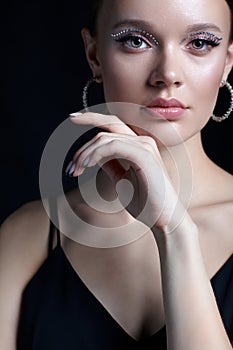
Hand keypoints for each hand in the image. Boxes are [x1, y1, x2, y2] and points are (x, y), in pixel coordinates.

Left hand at [69, 112, 181, 229]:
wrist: (164, 219)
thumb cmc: (146, 203)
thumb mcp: (122, 180)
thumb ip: (111, 165)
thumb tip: (95, 156)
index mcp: (139, 146)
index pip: (113, 125)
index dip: (92, 118)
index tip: (73, 119)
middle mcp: (143, 142)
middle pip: (108, 124)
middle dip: (86, 129)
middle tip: (69, 158)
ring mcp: (145, 146)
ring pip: (105, 138)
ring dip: (85, 153)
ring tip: (74, 170)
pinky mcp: (144, 155)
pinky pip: (113, 146)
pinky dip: (95, 154)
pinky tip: (85, 165)